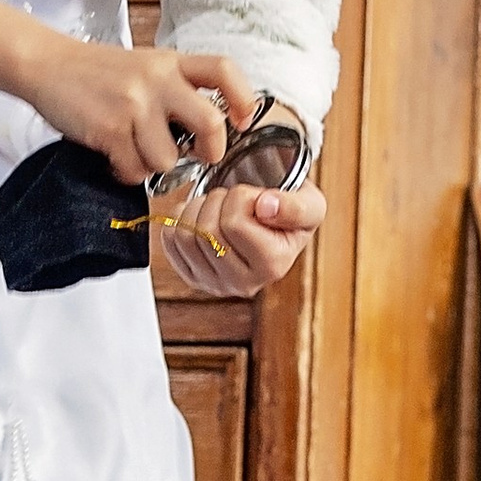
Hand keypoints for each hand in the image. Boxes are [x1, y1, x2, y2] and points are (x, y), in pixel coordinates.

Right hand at [27, 36, 253, 188]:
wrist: (46, 64)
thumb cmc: (98, 72)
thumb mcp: (145, 67)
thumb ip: (176, 89)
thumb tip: (210, 131)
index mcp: (171, 62)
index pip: (223, 70)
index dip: (243, 98)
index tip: (241, 120)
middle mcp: (157, 80)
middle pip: (211, 124)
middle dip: (211, 151)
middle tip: (199, 155)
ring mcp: (134, 104)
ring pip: (168, 159)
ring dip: (152, 165)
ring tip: (133, 150)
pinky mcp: (109, 129)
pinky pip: (134, 170)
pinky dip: (125, 172)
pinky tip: (113, 156)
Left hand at [157, 172, 324, 294]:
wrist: (276, 226)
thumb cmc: (291, 215)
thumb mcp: (310, 204)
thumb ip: (296, 206)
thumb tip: (266, 206)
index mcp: (273, 266)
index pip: (234, 224)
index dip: (240, 197)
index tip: (254, 197)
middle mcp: (243, 283)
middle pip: (207, 231)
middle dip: (217, 200)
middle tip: (234, 199)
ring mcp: (215, 284)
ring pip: (185, 235)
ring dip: (197, 208)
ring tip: (218, 206)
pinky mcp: (193, 278)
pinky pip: (170, 242)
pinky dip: (181, 220)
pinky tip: (201, 217)